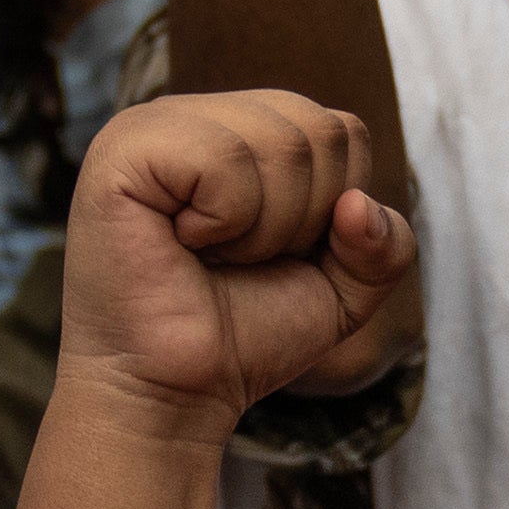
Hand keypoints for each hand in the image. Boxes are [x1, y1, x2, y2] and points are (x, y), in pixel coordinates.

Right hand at [59, 89, 412, 430]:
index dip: (335, 209)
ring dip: (264, 229)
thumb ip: (385, 245)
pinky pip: (224, 161)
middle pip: (319, 130)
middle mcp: (197, 115)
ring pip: (281, 144)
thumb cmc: (243, 335)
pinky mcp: (123, 149)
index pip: (342, 129)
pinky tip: (183, 244)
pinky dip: (225, 222)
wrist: (173, 393)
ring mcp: (154, 125)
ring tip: (211, 255)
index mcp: (241, 128)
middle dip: (303, 221)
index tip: (276, 254)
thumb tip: (358, 203)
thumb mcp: (342, 290)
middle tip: (239, 259)